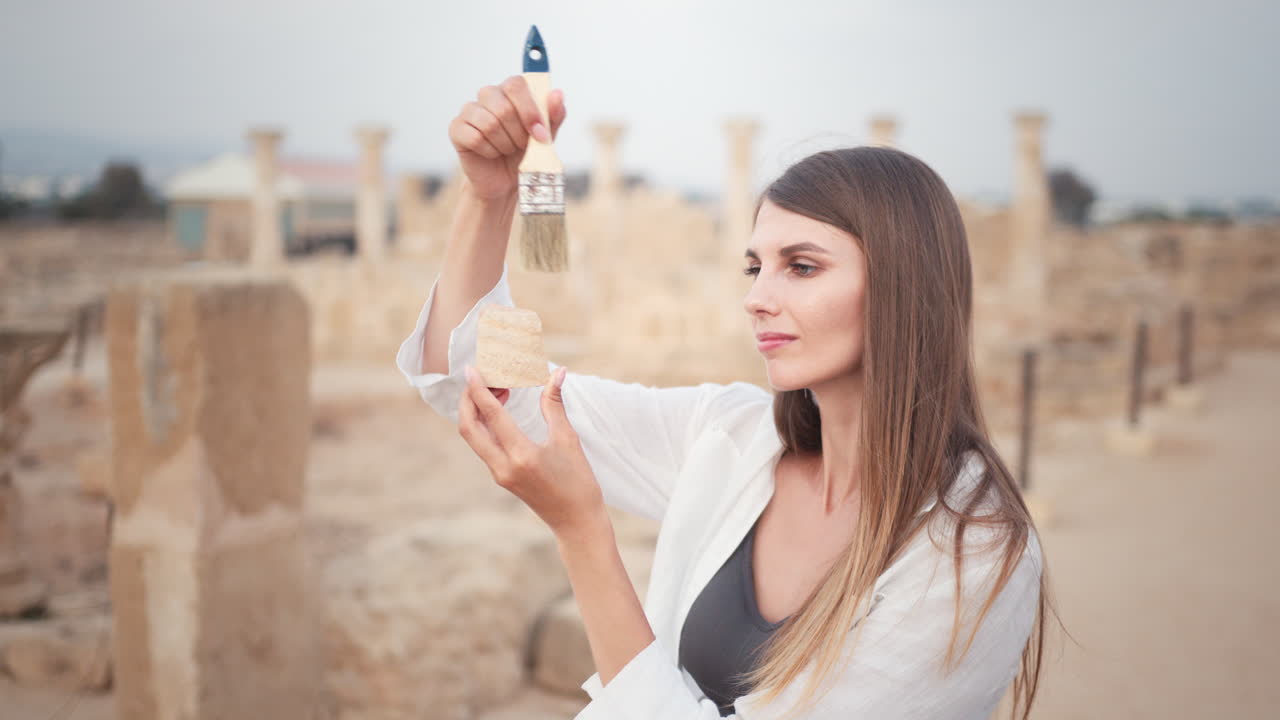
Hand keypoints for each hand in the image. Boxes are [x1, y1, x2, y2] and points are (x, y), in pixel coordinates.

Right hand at [448, 75, 567, 200]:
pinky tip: (492, 154)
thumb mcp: (546, 136)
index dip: (529, 110)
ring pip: (489, 123)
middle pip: (503, 106)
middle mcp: (489, 95)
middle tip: (522, 145)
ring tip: (507, 150)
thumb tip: (557, 94)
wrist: (506, 181)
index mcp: (511, 91)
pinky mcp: (457, 128)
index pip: (516, 85)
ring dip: (504, 144)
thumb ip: (554, 115)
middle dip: (518, 133)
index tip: (540, 133)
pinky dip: (489, 151)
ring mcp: (470, 110)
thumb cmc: (525, 153)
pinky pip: (475, 137)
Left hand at [457, 365, 604, 538]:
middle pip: (468, 427)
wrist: (576, 522)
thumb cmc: (579, 482)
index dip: (478, 389)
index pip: (491, 415)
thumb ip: (555, 405)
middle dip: (467, 400)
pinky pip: (483, 446)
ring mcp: (499, 474)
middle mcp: (503, 466)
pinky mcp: (501, 477)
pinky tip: (498, 411)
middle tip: (480, 378)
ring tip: (497, 391)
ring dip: (475, 412)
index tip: (471, 369)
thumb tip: (556, 372)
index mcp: (521, 455)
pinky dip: (484, 425)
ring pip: (473, 437)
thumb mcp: (568, 440)